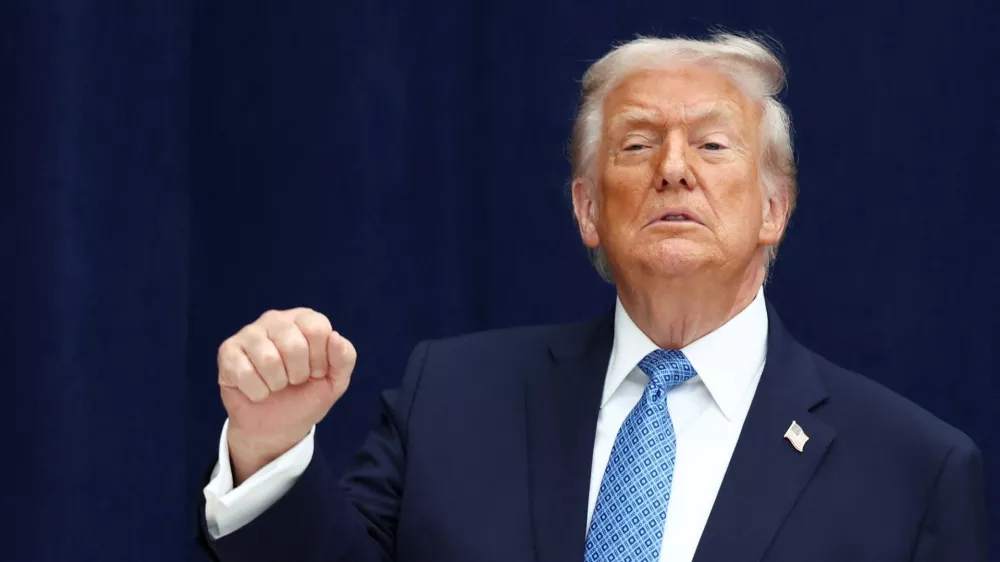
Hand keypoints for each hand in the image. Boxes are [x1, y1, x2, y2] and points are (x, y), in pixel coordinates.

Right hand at [217, 308, 355, 484]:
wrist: (275, 428)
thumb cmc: (304, 397)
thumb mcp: (334, 381)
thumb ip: (344, 358)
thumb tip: (335, 337)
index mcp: (305, 319)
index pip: (318, 330)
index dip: (320, 360)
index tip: (315, 373)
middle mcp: (276, 319)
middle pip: (293, 345)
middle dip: (298, 375)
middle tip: (293, 381)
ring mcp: (249, 333)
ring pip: (268, 360)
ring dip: (276, 385)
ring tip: (276, 385)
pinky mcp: (227, 351)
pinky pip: (244, 373)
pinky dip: (257, 392)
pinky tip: (257, 390)